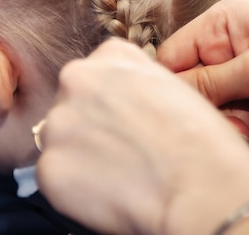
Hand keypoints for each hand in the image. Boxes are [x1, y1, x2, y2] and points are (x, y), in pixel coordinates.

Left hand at [36, 39, 248, 234]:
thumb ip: (137, 81)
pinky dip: (74, 190)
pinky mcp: (48, 167)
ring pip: (61, 141)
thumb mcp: (173, 84)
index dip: (112, 105)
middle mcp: (76, 79)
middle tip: (121, 153)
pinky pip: (55, 177)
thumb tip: (122, 102)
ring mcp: (58, 123)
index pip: (96, 75)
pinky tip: (108, 194)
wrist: (200, 184)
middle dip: (89, 127)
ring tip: (119, 176)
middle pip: (72, 106)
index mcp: (110, 55)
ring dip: (79, 157)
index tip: (127, 124)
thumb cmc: (200, 139)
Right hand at [157, 0, 248, 131]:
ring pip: (218, 105)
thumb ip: (211, 83)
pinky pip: (240, 115)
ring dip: (234, 120)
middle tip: (234, 120)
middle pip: (195, 84)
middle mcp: (231, 44)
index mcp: (224, 22)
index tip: (182, 113)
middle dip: (211, 108)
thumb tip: (168, 95)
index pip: (174, 56)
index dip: (174, 86)